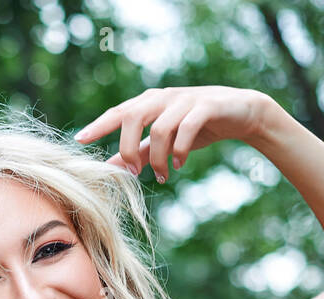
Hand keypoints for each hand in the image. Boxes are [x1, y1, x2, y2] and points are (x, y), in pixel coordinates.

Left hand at [73, 86, 278, 181]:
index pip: (118, 112)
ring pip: (160, 127)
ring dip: (158, 157)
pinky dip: (179, 149)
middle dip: (128, 147)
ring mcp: (186, 99)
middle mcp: (164, 97)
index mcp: (150, 103)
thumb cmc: (199, 127)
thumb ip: (139, 152)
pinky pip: (186, 127)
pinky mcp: (207, 105)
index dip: (99, 125)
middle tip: (136, 173)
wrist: (243, 113)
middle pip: (132, 116)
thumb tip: (109, 167)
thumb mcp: (164, 141)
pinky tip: (179, 164)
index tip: (80, 140)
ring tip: (164, 175)